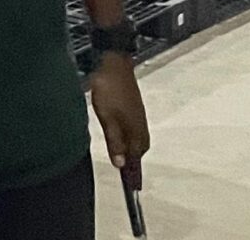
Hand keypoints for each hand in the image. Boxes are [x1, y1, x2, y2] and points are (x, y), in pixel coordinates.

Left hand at [88, 56, 150, 170]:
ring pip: (137, 140)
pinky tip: (122, 138)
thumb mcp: (108, 118)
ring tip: (124, 162)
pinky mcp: (135, 109)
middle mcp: (141, 126)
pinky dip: (130, 140)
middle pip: (139, 151)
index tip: (132, 187)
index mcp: (136, 130)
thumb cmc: (110, 90)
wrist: (114, 63)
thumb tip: (121, 164)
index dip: (133, 173)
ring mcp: (139, 117)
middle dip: (134, 164)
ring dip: (132, 152)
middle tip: (127, 177)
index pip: (136, 159)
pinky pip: (135, 131)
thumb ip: (115, 142)